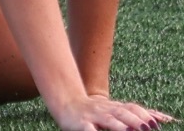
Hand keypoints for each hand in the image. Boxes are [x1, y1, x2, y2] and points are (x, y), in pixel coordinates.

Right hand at [50, 94, 171, 130]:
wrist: (66, 102)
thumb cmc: (95, 110)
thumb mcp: (116, 110)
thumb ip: (137, 113)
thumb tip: (165, 118)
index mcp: (115, 107)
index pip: (133, 108)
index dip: (145, 114)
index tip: (157, 123)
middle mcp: (106, 110)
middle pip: (123, 113)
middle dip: (136, 121)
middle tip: (148, 129)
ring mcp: (93, 116)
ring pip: (108, 120)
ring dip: (120, 126)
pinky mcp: (81, 124)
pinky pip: (89, 130)